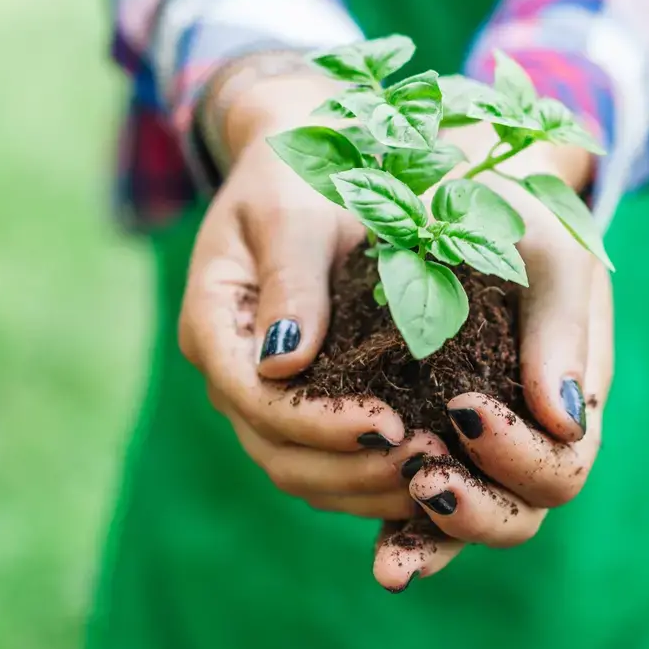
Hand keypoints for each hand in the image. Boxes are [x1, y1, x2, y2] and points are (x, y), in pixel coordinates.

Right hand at [179, 58, 448, 518]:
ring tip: (434, 476)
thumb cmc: (300, 174)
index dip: (319, 423)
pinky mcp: (299, 394)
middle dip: (348, 466)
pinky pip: (324, 455)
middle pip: (274, 448)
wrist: (306, 164)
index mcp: (215, 319)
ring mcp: (260, 387)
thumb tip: (282, 362)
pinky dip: (367, 474)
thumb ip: (290, 281)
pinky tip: (424, 471)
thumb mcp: (295, 212)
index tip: (392, 423)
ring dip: (362, 483)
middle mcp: (231, 366)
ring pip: (298, 467)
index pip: (255, 397)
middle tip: (426, 464)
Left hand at [374, 126, 612, 590]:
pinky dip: (405, 530)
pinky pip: (423, 498)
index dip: (519, 457)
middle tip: (423, 477)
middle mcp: (529, 427)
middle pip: (521, 510)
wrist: (463, 188)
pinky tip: (379, 552)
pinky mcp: (432, 433)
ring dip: (433, 538)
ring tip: (390, 554)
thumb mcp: (548, 249)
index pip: (563, 463)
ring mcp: (482, 438)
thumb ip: (562, 326)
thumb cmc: (514, 211)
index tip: (463, 410)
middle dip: (476, 508)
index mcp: (571, 389)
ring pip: (471, 517)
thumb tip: (562, 418)